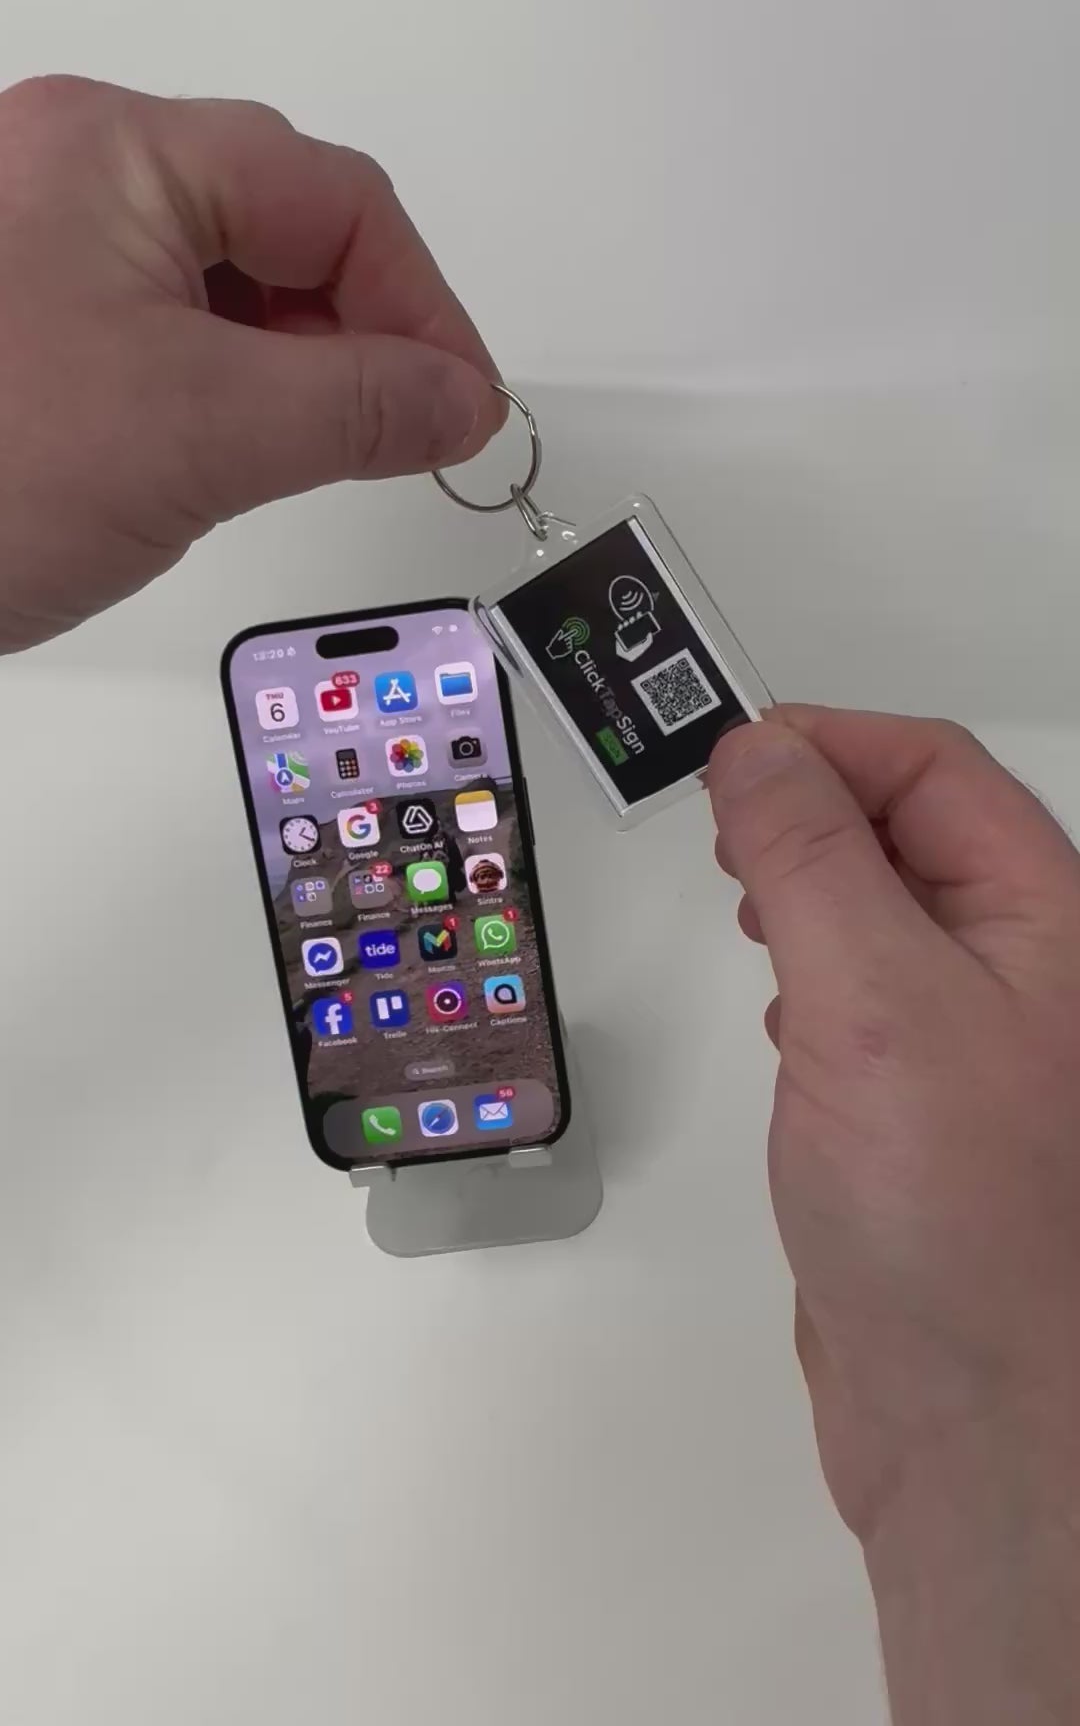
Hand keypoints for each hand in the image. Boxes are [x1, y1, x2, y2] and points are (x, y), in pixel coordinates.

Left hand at [0, 76, 503, 651]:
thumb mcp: (203, 434)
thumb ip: (361, 405)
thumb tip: (462, 399)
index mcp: (117, 151)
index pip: (334, 200)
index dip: (422, 306)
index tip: (463, 407)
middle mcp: (72, 171)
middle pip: (279, 229)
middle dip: (355, 335)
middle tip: (400, 435)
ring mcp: (38, 244)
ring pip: (221, 286)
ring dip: (288, 369)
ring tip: (302, 456)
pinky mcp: (21, 321)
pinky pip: (159, 330)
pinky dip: (220, 392)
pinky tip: (222, 457)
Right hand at [709, 708, 1079, 1719]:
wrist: (970, 1422)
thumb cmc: (958, 1225)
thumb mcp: (874, 999)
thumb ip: (813, 859)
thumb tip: (759, 751)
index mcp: (1045, 917)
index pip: (933, 768)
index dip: (828, 744)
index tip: (727, 761)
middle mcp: (1020, 968)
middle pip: (909, 827)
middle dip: (809, 809)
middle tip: (721, 831)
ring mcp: (972, 1039)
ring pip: (880, 909)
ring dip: (804, 887)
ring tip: (747, 908)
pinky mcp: (919, 1107)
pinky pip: (862, 994)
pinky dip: (806, 970)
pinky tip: (780, 1013)